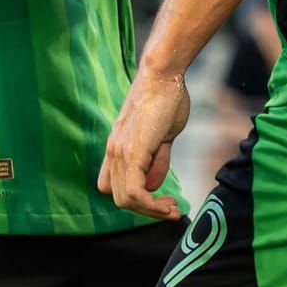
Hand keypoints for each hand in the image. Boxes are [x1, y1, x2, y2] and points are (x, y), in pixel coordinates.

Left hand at [97, 68, 189, 219]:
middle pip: (120, 198)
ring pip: (126, 200)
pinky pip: (135, 193)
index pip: (113, 186)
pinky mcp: (131, 152)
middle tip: (172, 209)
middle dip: (148, 211)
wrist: (163, 75)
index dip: (136, 199)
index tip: (162, 199)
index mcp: (118, 148)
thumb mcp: (163, 136)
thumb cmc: (167, 99)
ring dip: (152, 211)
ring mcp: (120, 152)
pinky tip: (168, 204)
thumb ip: (157, 161)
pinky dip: (151, 206)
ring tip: (173, 208)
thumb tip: (154, 186)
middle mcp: (113, 152)